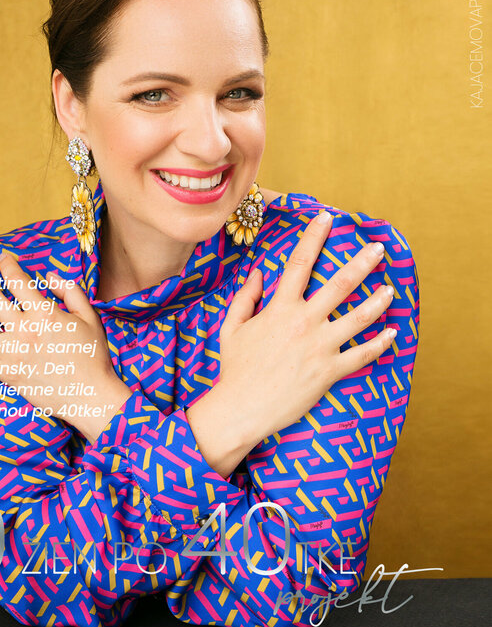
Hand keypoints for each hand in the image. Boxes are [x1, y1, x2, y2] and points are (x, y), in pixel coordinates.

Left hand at [0, 251, 130, 441]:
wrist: (91, 395)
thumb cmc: (94, 356)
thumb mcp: (89, 316)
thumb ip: (70, 290)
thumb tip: (49, 276)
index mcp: (44, 313)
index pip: (17, 280)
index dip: (7, 265)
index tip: (2, 257)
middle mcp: (23, 330)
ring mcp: (12, 353)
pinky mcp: (7, 374)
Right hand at [214, 211, 395, 447]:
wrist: (240, 408)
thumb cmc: (235, 367)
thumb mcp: (232, 327)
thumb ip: (246, 297)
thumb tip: (258, 274)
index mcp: (279, 308)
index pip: (299, 262)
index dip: (313, 236)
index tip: (325, 218)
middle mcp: (303, 323)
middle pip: (340, 284)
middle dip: (362, 262)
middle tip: (378, 248)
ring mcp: (320, 347)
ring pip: (359, 317)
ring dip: (378, 300)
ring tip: (391, 288)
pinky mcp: (329, 372)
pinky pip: (362, 356)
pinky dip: (381, 344)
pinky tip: (393, 333)